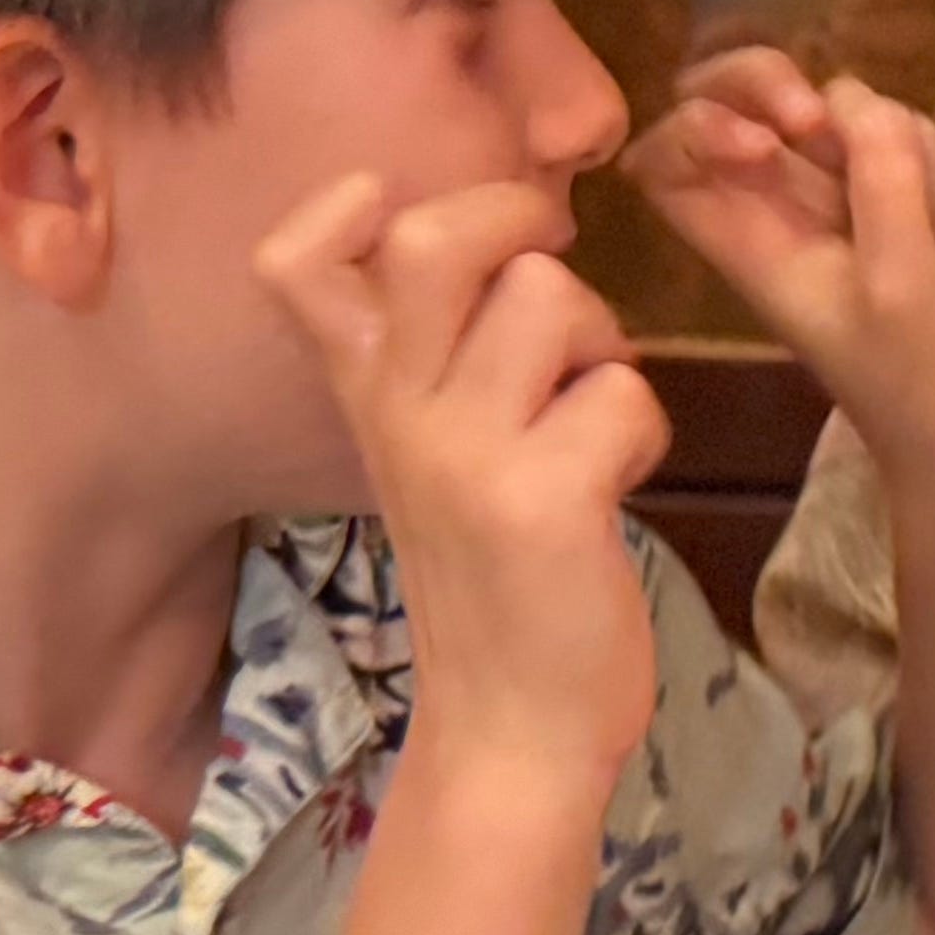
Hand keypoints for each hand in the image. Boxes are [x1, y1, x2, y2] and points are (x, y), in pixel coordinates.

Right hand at [255, 176, 667, 796]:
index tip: (387, 205)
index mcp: (366, 396)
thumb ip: (433, 357)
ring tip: (586, 413)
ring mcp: (465, 457)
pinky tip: (615, 486)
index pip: (291, 265)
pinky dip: (643, 429)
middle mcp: (398, 415)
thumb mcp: (431, 456)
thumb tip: (494, 232)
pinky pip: (622, 392)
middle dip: (512, 221)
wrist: (510, 729)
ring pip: (547, 297)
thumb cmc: (493, 576)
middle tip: (547, 266)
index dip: (337, 208)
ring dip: (598, 340)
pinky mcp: (542, 500)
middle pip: (430, 242)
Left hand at [623, 52, 934, 488]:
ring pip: (837, 104)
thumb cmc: (922, 379)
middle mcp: (777, 208)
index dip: (695, 127)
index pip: (663, 161)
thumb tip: (852, 100)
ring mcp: (837, 194)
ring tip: (926, 220)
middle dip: (773, 82)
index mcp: (746, 242)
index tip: (765, 146)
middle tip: (818, 118)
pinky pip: (901, 131)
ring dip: (888, 134)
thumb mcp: (901, 288)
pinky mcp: (896, 191)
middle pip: (728, 98)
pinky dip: (932, 156)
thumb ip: (881, 185)